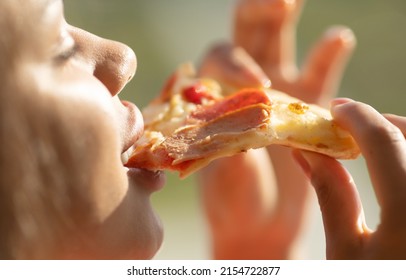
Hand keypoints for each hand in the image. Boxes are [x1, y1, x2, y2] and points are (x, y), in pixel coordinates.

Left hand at [198, 0, 354, 258]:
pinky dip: (328, 55)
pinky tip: (337, 39)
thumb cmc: (233, 204)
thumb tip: (237, 133)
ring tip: (288, 1)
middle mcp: (242, 89)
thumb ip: (229, 154)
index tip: (257, 85)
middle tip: (273, 0)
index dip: (236, 63)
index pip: (218, 60)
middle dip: (257, 13)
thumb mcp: (225, 182)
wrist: (260, 226)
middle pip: (246, 36)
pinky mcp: (307, 109)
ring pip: (279, 44)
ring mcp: (277, 94)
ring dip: (283, 19)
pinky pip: (319, 74)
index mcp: (215, 101)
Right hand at [294, 99, 405, 258]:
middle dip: (385, 122)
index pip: (385, 142)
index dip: (356, 117)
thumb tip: (307, 151)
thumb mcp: (344, 251)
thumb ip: (330, 194)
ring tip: (377, 149)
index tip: (336, 108)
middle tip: (354, 129)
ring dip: (405, 137)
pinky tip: (399, 171)